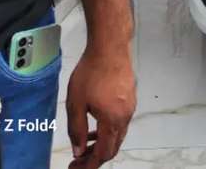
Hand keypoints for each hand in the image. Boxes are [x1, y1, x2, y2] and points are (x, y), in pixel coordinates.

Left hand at [66, 48, 136, 167]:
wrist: (110, 49)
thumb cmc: (93, 71)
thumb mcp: (76, 104)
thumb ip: (77, 130)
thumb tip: (79, 149)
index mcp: (113, 120)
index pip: (104, 153)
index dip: (90, 165)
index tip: (77, 168)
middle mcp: (125, 116)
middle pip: (113, 147)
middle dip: (95, 157)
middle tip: (79, 161)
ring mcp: (130, 107)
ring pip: (117, 135)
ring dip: (101, 143)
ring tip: (84, 144)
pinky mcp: (129, 99)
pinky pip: (120, 122)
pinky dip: (107, 130)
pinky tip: (95, 125)